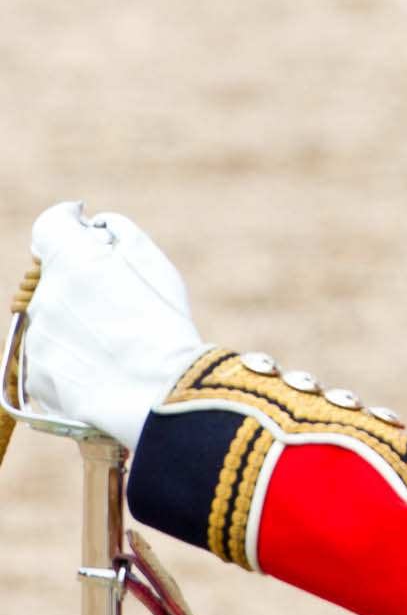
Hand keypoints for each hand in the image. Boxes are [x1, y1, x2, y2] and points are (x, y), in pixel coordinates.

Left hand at [23, 201, 206, 449]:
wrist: (155, 393)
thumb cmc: (163, 325)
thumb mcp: (153, 263)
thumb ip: (118, 233)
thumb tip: (95, 228)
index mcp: (70, 261)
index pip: (50, 225)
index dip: (67, 220)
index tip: (80, 223)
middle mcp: (43, 297)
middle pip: (54, 277)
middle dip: (80, 279)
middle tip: (120, 299)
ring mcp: (35, 339)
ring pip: (53, 318)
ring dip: (77, 320)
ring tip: (119, 341)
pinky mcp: (35, 376)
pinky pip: (51, 355)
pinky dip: (73, 356)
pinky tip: (106, 366)